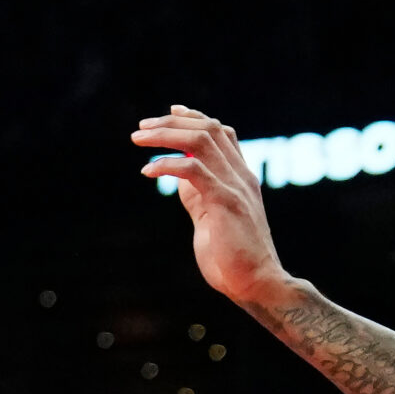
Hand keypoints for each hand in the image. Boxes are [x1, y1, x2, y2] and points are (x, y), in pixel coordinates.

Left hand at [132, 106, 291, 306]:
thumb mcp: (212, 216)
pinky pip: (193, 171)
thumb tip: (178, 174)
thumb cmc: (232, 256)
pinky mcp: (226, 202)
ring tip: (138, 139)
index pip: (222, 132)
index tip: (171, 109)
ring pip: (201, 141)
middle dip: (172, 122)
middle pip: (209, 128)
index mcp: (241, 177)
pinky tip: (148, 170)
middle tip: (141, 128)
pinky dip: (167, 165)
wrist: (256, 284)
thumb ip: (198, 194)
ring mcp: (235, 187)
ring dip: (165, 135)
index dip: (196, 117)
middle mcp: (241, 176)